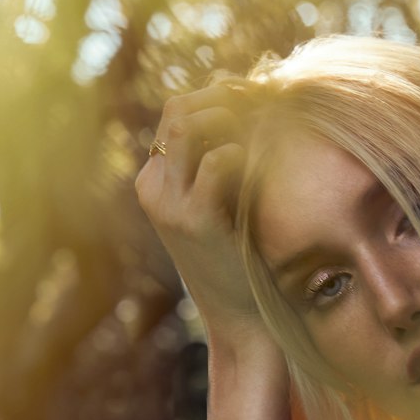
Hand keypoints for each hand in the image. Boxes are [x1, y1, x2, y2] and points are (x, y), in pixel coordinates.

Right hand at [135, 84, 266, 338]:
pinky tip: (265, 167)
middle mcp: (152, 188)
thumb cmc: (242, 263)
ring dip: (231, 117)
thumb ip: (223, 166)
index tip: (259, 98)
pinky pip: (215, 162)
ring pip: (187, 126)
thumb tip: (249, 113)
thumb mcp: (225, 208)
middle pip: (177, 110)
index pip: (177, 112)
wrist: (242, 322)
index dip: (218, 96)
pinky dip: (244, 153)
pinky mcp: (193, 220)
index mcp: (156, 182)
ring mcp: (167, 204)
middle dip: (224, 97)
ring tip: (267, 129)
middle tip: (266, 102)